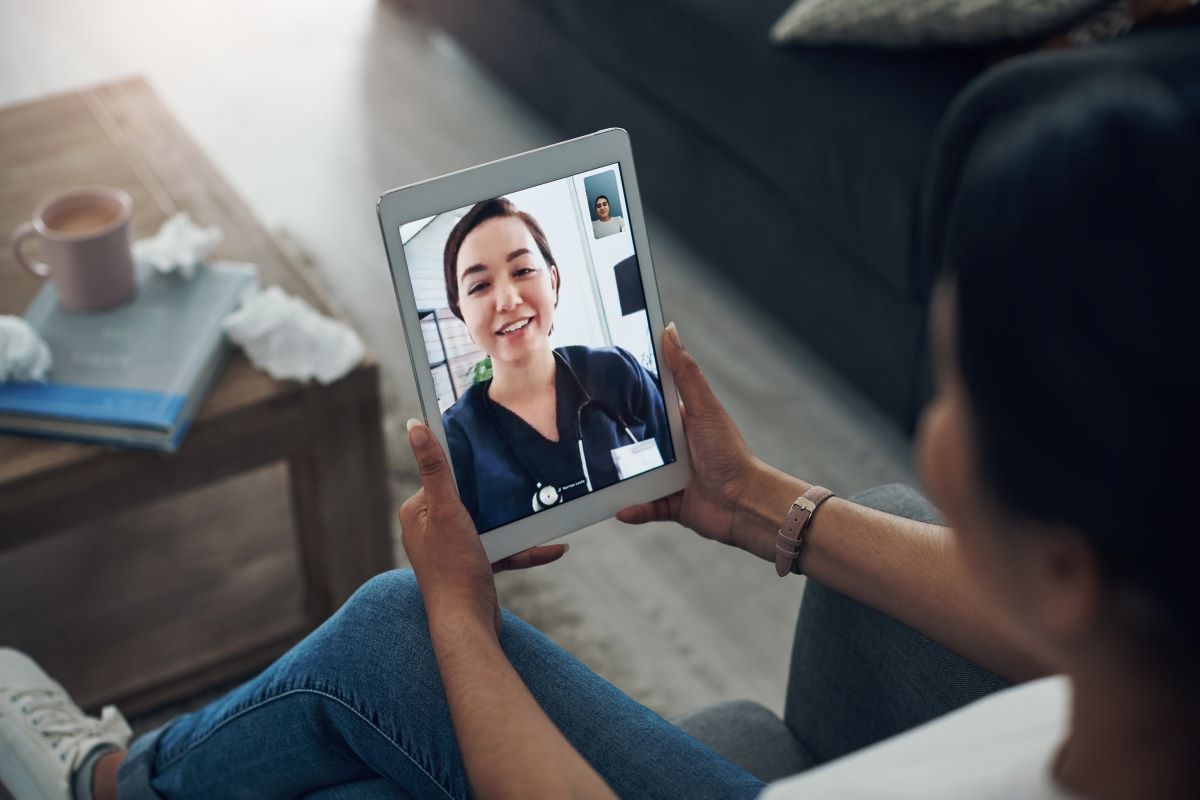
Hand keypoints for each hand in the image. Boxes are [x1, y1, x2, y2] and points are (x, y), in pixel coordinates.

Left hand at [399, 420, 567, 636]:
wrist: (467, 623)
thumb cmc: (453, 568)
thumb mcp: (446, 510)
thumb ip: (435, 469)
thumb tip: (415, 427)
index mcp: (418, 512)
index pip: (443, 475)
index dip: (468, 464)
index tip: (495, 450)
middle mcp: (432, 528)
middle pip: (471, 497)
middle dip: (499, 493)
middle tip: (527, 478)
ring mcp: (454, 548)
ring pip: (492, 523)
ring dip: (518, 521)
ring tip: (546, 509)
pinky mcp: (475, 565)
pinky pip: (503, 548)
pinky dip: (526, 548)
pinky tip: (553, 547)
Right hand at [616, 323, 763, 552]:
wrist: (745, 504)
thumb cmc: (731, 454)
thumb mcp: (704, 408)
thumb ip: (685, 373)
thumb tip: (670, 330)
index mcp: (682, 423)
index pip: (650, 404)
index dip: (628, 396)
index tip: (601, 387)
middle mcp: (675, 450)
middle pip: (637, 442)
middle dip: (616, 443)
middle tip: (588, 437)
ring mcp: (672, 477)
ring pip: (636, 476)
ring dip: (620, 480)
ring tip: (599, 478)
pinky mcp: (671, 504)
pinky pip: (645, 506)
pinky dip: (633, 509)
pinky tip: (621, 509)